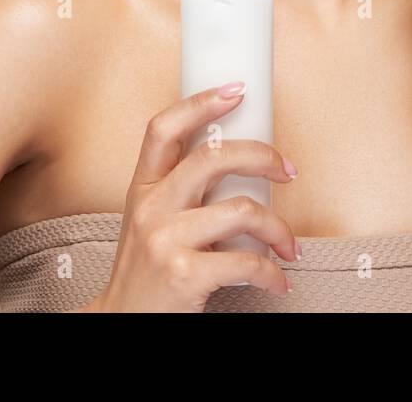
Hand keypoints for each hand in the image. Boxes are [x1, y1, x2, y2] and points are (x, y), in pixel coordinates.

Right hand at [89, 82, 299, 311]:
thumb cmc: (148, 270)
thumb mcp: (151, 221)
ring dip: (279, 228)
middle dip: (262, 156)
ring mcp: (165, 240)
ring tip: (287, 245)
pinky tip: (277, 280)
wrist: (124, 321)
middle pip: (212, 158)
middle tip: (287, 170)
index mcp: (142, 187)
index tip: (237, 90)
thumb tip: (241, 161)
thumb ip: (182, 191)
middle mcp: (150, 207)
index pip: (164, 128)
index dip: (201, 102)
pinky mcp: (183, 275)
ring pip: (242, 210)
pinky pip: (247, 262)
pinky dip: (273, 273)